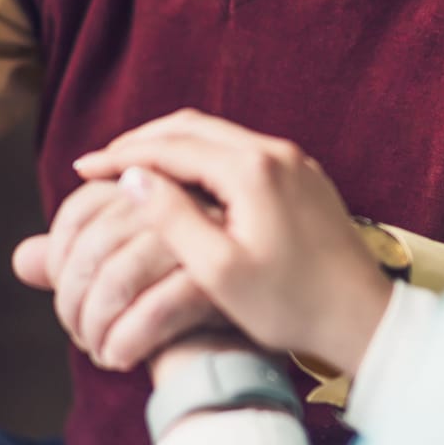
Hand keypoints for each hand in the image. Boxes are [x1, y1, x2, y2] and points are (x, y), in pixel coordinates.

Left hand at [11, 179, 225, 370]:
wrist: (239, 344)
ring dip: (96, 326)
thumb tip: (23, 260)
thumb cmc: (175, 306)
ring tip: (98, 351)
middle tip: (80, 336)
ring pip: (119, 277)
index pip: (80, 209)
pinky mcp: (218, 278)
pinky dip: (126, 341)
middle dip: (74, 302)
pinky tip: (119, 359)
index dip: (61, 259)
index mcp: (149, 187)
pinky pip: (155, 309)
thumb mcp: (122, 280)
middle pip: (96, 246)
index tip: (66, 300)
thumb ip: (74, 264)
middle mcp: (175, 199)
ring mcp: (199, 235)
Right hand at [73, 109, 393, 375]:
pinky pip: (240, 150)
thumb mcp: (219, 271)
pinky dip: (202, 157)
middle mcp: (274, 152)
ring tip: (134, 169)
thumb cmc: (290, 305)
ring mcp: (293, 161)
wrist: (362, 316)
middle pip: (192, 127)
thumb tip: (133, 179)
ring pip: (217, 136)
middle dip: (142, 141)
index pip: (170, 146)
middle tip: (100, 162)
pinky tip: (184, 182)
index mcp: (251, 170)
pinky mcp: (303, 176)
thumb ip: (172, 219)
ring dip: (172, 146)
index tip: (81, 169)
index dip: (121, 156)